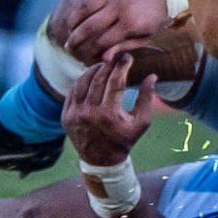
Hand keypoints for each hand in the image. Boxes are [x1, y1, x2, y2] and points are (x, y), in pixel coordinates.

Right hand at [51, 0, 171, 64]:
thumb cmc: (153, 18)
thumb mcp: (145, 37)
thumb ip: (123, 47)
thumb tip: (103, 59)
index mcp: (130, 22)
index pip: (103, 41)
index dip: (92, 52)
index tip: (86, 58)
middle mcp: (119, 5)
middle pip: (89, 26)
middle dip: (75, 39)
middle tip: (68, 48)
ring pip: (84, 8)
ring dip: (73, 22)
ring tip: (69, 32)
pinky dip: (80, 8)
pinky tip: (76, 18)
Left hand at [61, 50, 157, 166]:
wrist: (101, 161)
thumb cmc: (124, 140)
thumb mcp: (140, 123)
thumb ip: (147, 99)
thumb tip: (152, 76)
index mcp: (109, 116)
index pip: (115, 82)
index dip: (122, 66)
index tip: (127, 57)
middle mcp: (89, 114)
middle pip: (98, 79)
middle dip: (108, 65)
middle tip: (115, 57)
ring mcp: (75, 115)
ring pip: (82, 82)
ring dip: (93, 70)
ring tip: (103, 65)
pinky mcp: (66, 115)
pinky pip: (72, 91)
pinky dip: (81, 81)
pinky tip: (90, 76)